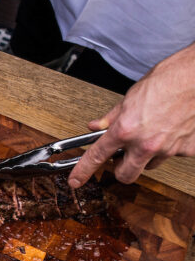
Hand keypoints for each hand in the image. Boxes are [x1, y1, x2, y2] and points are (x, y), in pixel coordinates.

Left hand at [68, 43, 194, 187]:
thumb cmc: (167, 80)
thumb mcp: (130, 97)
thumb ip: (112, 117)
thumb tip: (97, 126)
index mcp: (125, 129)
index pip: (96, 156)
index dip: (83, 171)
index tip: (76, 180)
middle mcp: (145, 143)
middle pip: (125, 175)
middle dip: (121, 169)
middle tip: (121, 157)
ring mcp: (168, 149)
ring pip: (150, 165)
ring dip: (147, 156)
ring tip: (152, 135)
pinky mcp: (188, 149)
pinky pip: (175, 155)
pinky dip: (172, 146)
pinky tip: (173, 130)